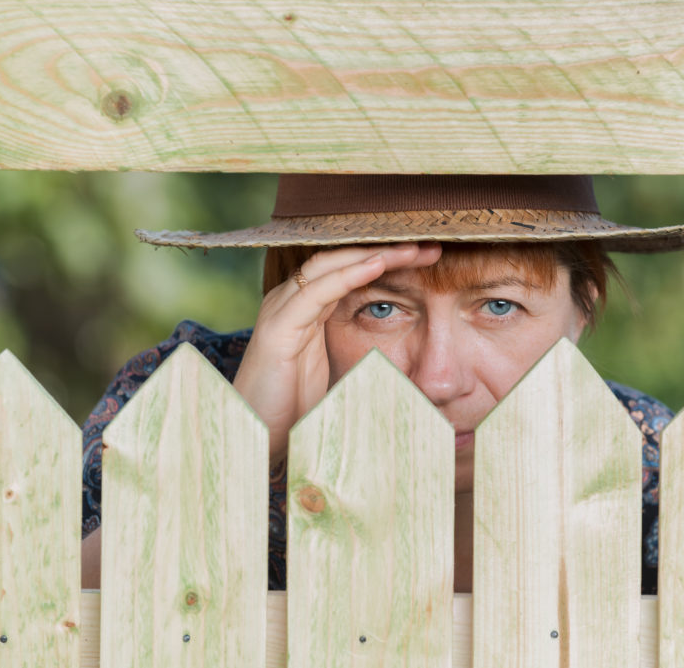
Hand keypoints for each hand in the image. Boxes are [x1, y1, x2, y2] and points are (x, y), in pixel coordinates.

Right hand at [231, 242, 441, 462]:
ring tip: (412, 249)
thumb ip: (359, 354)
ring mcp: (281, 312)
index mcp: (305, 310)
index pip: (346, 270)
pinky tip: (377, 264)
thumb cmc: (294, 410)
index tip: (427, 257)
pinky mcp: (278, 330)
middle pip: (340, 260)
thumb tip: (404, 355)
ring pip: (330, 267)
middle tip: (430, 245)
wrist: (253, 438)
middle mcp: (290, 302)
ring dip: (374, 255)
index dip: (385, 259)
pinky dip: (348, 275)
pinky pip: (317, 292)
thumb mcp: (335, 373)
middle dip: (385, 249)